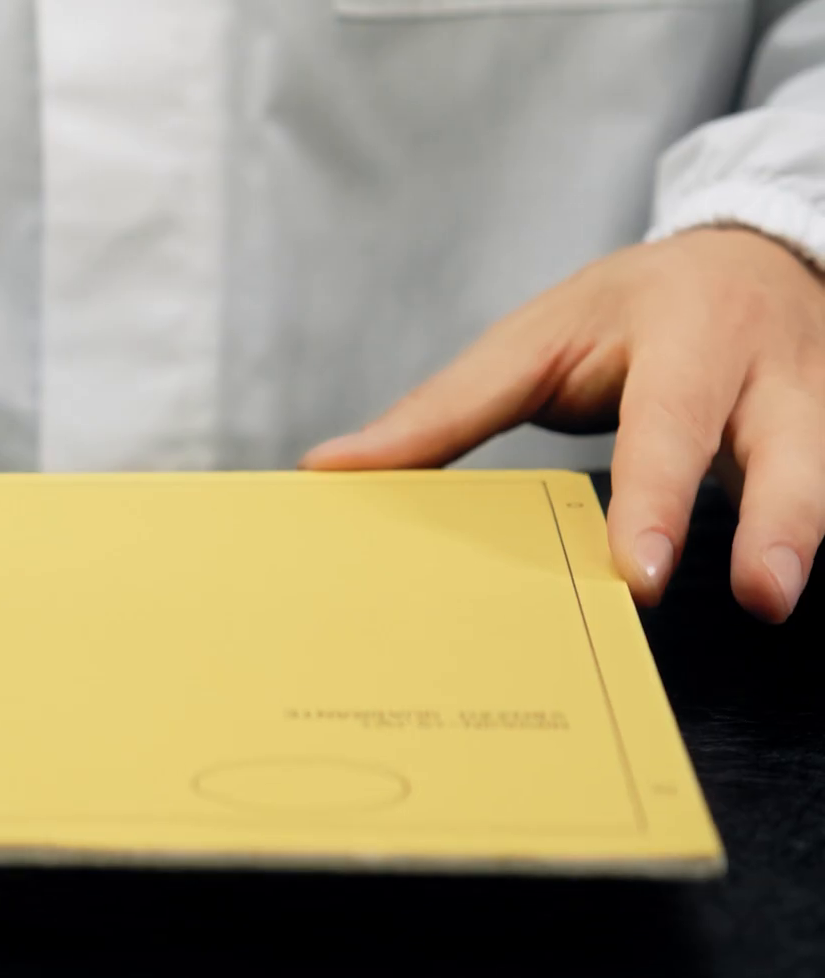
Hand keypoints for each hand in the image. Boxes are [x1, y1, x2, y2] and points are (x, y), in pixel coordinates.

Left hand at [302, 227, 824, 622]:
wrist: (755, 252)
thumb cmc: (627, 310)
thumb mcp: (531, 341)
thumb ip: (445, 412)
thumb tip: (327, 469)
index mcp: (680, 331)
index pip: (665, 424)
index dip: (655, 500)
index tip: (637, 571)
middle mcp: (763, 361)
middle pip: (785, 442)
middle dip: (774, 519)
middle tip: (757, 595)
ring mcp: (820, 392)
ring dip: (803, 530)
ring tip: (774, 598)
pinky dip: (805, 534)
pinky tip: (784, 584)